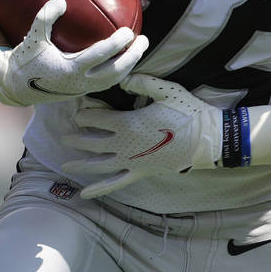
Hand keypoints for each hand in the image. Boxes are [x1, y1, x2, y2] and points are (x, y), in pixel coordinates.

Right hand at [0, 0, 148, 106]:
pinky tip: (125, 57)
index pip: (101, 56)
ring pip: (114, 80)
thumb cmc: (26, 59)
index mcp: (70, 69)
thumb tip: (61, 0)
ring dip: (130, 64)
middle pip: (115, 71)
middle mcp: (80, 82)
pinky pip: (107, 82)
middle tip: (144, 39)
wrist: (16, 87)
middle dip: (133, 56)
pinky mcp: (84, 92)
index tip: (128, 31)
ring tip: (140, 48)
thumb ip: (45, 18)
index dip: (117, 44)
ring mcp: (84, 89)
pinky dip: (119, 70)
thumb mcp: (32, 38)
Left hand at [62, 74, 222, 197]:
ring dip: (81, 164)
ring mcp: (130, 160)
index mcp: (127, 123)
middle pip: (92, 142)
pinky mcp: (140, 171)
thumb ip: (142, 83)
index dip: (84, 114)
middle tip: (64, 137)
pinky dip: (99, 189)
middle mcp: (123, 144)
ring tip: (66, 165)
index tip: (78, 112)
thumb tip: (123, 78)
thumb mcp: (166, 90)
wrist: (206, 139)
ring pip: (98, 164)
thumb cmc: (187, 112)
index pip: (95, 118)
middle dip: (76, 139)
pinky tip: (84, 194)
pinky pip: (115, 183)